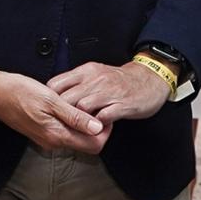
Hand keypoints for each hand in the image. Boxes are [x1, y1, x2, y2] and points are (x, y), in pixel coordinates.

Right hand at [0, 64, 108, 153]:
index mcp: (57, 135)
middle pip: (86, 144)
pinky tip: (66, 105)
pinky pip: (63, 131)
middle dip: (96, 128)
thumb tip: (97, 128)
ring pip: (74, 137)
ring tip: (81, 103)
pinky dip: (70, 121)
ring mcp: (46, 138)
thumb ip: (74, 116)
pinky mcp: (40, 132)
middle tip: (95, 106)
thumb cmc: (18, 91)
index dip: (105, 131)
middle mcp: (52, 142)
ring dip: (82, 124)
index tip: (105, 113)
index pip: (94, 145)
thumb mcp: (50, 100)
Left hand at [49, 60, 168, 124]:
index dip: (51, 98)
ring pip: (83, 107)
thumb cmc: (119, 79)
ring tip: (77, 128)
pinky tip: (95, 128)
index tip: (51, 108)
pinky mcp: (122, 105)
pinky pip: (104, 117)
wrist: (149, 79)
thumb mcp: (95, 72)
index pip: (57, 83)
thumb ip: (76, 81)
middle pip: (67, 98)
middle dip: (62, 113)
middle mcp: (95, 80)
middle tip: (62, 123)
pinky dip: (97, 125)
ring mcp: (109, 92)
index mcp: (86, 71)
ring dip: (79, 120)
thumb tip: (55, 92)